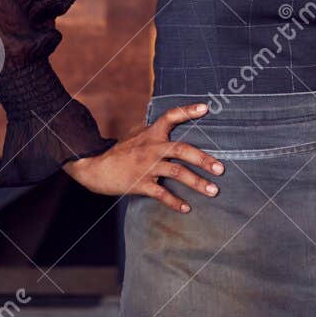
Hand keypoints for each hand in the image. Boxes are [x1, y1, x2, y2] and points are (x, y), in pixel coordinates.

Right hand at [61, 102, 224, 211]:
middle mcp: (151, 147)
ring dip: (196, 182)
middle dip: (203, 159)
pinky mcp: (140, 183)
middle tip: (221, 169)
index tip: (206, 108)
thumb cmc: (120, 151)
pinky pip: (160, 194)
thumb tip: (171, 120)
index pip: (170, 116)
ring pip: (176, 173)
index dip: (187, 111)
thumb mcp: (137, 134)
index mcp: (151, 133)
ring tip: (213, 191)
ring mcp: (146, 166)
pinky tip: (187, 208)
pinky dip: (174, 202)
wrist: (95, 167)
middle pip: (181, 150)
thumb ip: (154, 129)